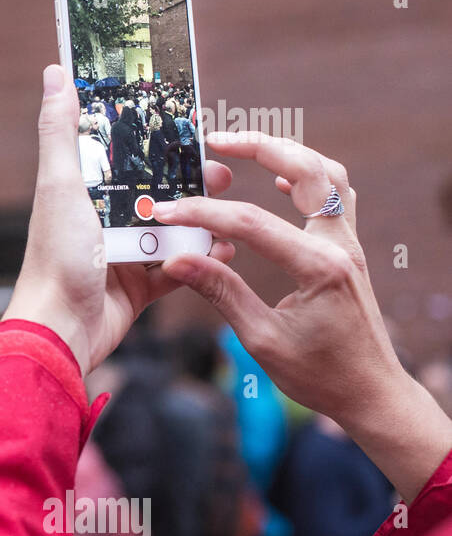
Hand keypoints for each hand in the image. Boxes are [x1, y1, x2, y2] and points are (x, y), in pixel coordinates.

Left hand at [3, 65, 235, 373]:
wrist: (61, 331)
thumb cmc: (56, 258)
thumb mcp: (59, 186)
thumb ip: (60, 131)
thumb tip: (55, 71)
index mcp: (81, 193)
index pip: (124, 155)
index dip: (156, 139)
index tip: (192, 125)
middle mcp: (101, 220)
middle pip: (156, 191)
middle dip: (192, 181)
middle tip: (224, 175)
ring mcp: (121, 254)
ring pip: (172, 229)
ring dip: (203, 220)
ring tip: (232, 213)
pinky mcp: (138, 288)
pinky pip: (179, 268)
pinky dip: (202, 259)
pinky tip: (225, 250)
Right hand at [153, 130, 451, 500]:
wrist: (371, 394)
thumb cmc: (320, 376)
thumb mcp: (261, 340)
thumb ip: (220, 292)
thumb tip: (176, 262)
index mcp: (319, 268)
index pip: (252, 224)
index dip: (203, 214)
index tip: (166, 212)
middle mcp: (341, 246)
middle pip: (307, 171)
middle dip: (261, 147)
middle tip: (216, 141)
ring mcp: (350, 245)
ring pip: (329, 175)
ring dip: (289, 154)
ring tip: (246, 148)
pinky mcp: (349, 251)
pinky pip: (336, 197)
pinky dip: (308, 179)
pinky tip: (280, 179)